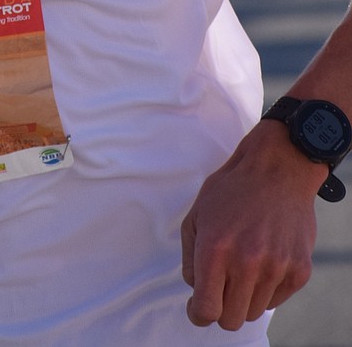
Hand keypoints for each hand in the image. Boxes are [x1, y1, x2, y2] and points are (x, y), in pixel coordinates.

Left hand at [181, 124, 321, 330]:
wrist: (278, 170)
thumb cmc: (232, 190)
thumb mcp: (196, 215)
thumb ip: (190, 257)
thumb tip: (196, 290)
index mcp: (215, 249)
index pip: (206, 310)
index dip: (199, 314)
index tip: (198, 308)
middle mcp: (246, 263)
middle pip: (230, 319)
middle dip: (221, 307)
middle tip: (221, 286)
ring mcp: (276, 268)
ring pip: (253, 311)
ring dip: (244, 296)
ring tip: (243, 265)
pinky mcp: (299, 271)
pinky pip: (276, 300)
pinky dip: (266, 288)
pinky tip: (263, 260)